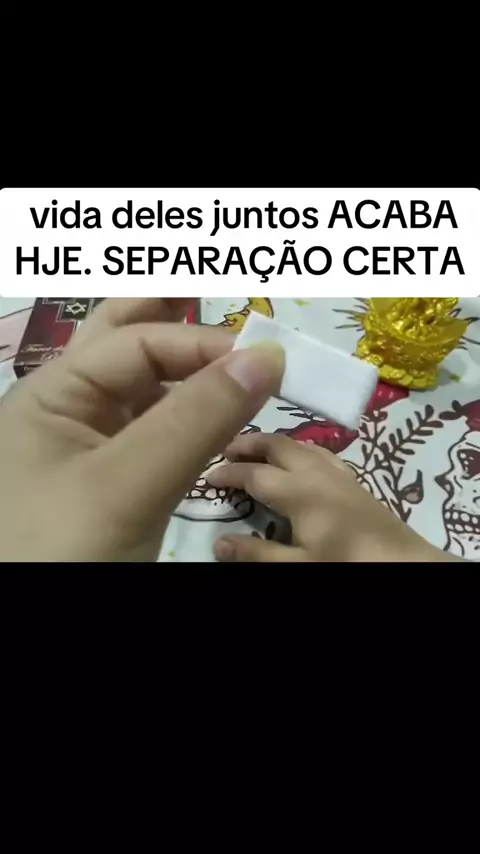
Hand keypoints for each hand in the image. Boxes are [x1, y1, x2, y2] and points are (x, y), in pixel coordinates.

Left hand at [0, 299, 283, 561]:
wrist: (32, 620)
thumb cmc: (62, 549)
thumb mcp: (127, 485)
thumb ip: (196, 419)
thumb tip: (268, 357)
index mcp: (53, 393)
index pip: (139, 343)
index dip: (204, 343)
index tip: (268, 360)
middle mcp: (69, 408)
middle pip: (125, 341)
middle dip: (174, 315)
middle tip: (226, 302)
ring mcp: (90, 445)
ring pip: (144, 387)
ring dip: (188, 365)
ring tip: (234, 349)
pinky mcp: (112, 480)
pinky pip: (155, 430)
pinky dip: (190, 414)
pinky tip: (218, 411)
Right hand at [207, 433, 459, 561]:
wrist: (402, 563)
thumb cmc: (345, 562)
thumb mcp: (297, 565)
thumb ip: (257, 553)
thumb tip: (217, 543)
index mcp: (298, 490)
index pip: (253, 473)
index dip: (227, 471)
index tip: (206, 474)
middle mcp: (316, 472)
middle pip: (277, 445)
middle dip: (249, 442)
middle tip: (225, 448)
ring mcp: (339, 473)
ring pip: (301, 444)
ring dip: (274, 443)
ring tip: (256, 451)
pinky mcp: (355, 480)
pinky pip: (321, 452)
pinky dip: (300, 449)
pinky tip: (301, 460)